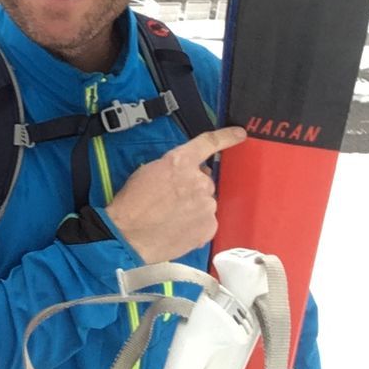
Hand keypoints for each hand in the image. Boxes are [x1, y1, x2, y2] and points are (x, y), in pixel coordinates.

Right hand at [104, 126, 246, 263]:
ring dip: (193, 207)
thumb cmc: (131, 204)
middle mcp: (199, 181)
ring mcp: (207, 205)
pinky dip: (195, 225)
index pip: (208, 143)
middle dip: (192, 188)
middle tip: (172, 200)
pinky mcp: (209, 227)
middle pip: (204, 181)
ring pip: (205, 203)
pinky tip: (178, 229)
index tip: (239, 134)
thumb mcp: (148, 172)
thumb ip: (173, 168)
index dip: (226, 137)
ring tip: (170, 218)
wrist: (128, 235)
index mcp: (180, 162)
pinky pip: (207, 222)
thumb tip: (185, 173)